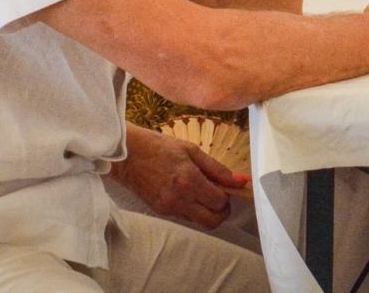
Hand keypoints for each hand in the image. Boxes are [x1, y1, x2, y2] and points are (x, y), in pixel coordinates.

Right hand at [114, 125, 246, 227]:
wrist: (127, 156)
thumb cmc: (159, 147)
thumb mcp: (191, 151)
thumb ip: (217, 169)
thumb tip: (241, 181)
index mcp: (189, 181)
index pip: (220, 202)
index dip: (228, 195)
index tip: (226, 186)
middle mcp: (180, 199)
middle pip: (212, 221)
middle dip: (222, 211)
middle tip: (220, 196)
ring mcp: (169, 209)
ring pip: (199, 222)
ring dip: (207, 211)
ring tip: (202, 191)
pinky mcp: (161, 212)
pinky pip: (185, 217)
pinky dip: (193, 209)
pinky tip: (188, 192)